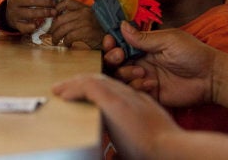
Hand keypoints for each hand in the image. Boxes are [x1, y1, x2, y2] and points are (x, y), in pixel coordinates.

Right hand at [6, 0, 56, 34]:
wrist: (10, 11)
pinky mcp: (15, 24)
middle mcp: (13, 1)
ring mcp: (14, 13)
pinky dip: (31, 27)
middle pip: (31, 1)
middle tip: (55, 4)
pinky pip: (23, 27)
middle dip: (45, 3)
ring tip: (53, 13)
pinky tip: (39, 24)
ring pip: (30, 14)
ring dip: (44, 13)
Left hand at [51, 0, 103, 48]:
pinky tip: (68, 45)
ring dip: (56, 37)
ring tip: (55, 42)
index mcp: (84, 7)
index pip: (66, 2)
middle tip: (51, 34)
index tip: (52, 16)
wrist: (114, 37)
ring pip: (63, 28)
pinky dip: (66, 42)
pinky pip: (69, 37)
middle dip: (53, 28)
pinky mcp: (87, 32)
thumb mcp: (89, 19)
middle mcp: (84, 12)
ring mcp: (85, 22)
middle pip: (60, 18)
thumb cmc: (99, 30)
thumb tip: (58, 21)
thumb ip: (76, 17)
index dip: (56, 8)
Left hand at [53, 74, 181, 158]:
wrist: (167, 147)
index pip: (111, 87)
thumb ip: (130, 131)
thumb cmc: (160, 147)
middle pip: (101, 80)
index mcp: (136, 100)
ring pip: (93, 80)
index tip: (80, 92)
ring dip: (73, 84)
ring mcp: (122, 95)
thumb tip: (119, 145)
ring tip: (59, 89)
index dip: (94, 87)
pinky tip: (63, 94)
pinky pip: (89, 87)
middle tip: (65, 87)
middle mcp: (128, 94)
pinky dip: (74, 88)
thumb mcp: (143, 134)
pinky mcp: (115, 101)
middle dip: (81, 82)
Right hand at [111, 22, 217, 106]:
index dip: (112, 42)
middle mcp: (142, 61)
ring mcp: (145, 77)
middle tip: (121, 56)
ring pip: (121, 78)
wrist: (211, 78)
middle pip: (115, 61)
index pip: (121, 43)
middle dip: (113, 58)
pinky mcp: (150, 93)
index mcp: (145, 45)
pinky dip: (137, 88)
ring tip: (141, 72)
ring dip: (125, 74)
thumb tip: (122, 25)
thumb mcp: (168, 40)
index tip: (110, 41)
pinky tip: (152, 84)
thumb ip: (144, 37)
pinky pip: (133, 92)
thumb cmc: (193, 54)